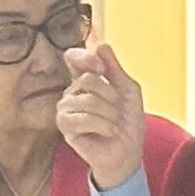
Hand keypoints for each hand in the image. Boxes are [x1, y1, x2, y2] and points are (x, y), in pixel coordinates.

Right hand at [57, 43, 150, 191]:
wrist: (128, 151)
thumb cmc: (128, 121)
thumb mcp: (128, 89)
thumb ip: (114, 68)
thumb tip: (100, 44)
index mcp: (85, 79)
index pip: (73, 57)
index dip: (85, 57)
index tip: (102, 68)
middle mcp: (72, 91)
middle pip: (88, 79)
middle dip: (111, 96)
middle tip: (117, 111)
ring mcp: (66, 109)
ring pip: (86, 100)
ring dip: (109, 114)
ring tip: (114, 125)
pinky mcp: (65, 127)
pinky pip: (81, 118)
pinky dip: (102, 125)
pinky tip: (108, 132)